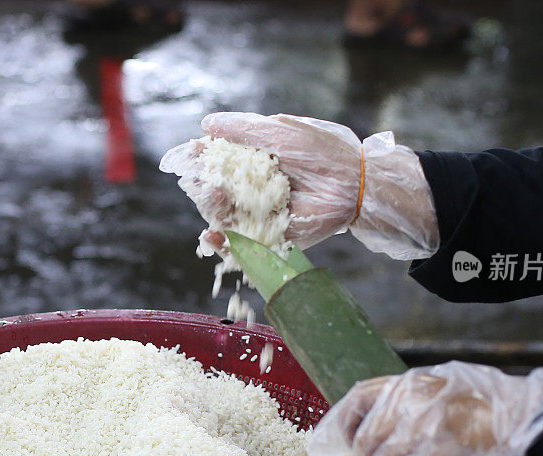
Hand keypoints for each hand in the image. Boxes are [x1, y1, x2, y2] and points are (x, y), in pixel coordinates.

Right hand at [160, 112, 439, 259]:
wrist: (352, 182)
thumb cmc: (319, 151)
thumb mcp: (278, 131)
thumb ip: (242, 128)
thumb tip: (207, 124)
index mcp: (257, 161)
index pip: (220, 162)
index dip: (202, 159)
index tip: (190, 154)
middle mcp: (256, 188)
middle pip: (216, 190)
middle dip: (203, 184)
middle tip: (204, 177)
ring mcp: (263, 214)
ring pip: (225, 216)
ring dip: (211, 208)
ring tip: (215, 194)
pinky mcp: (272, 236)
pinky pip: (242, 244)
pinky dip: (223, 243)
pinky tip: (212, 235)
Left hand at [308, 361, 542, 455]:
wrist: (537, 426)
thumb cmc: (500, 412)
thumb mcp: (453, 389)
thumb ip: (418, 401)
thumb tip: (387, 424)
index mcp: (414, 381)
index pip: (361, 395)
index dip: (339, 421)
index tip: (327, 444)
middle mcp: (412, 400)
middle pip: (366, 440)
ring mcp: (422, 427)